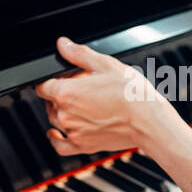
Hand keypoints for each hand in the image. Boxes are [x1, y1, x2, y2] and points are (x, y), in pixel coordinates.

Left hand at [34, 37, 184, 156]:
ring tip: (81, 105)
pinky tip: (55, 133)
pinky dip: (55, 139)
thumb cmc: (132, 94)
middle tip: (82, 89)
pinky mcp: (82, 146)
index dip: (52, 80)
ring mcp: (73, 132)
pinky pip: (59, 146)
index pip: (42, 85)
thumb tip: (63, 45)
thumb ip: (79, 54)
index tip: (63, 79)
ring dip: (61, 112)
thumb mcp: (106, 64)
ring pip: (54, 120)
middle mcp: (65, 114)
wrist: (149, 121)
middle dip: (60, 94)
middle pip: (49, 102)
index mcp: (66, 92)